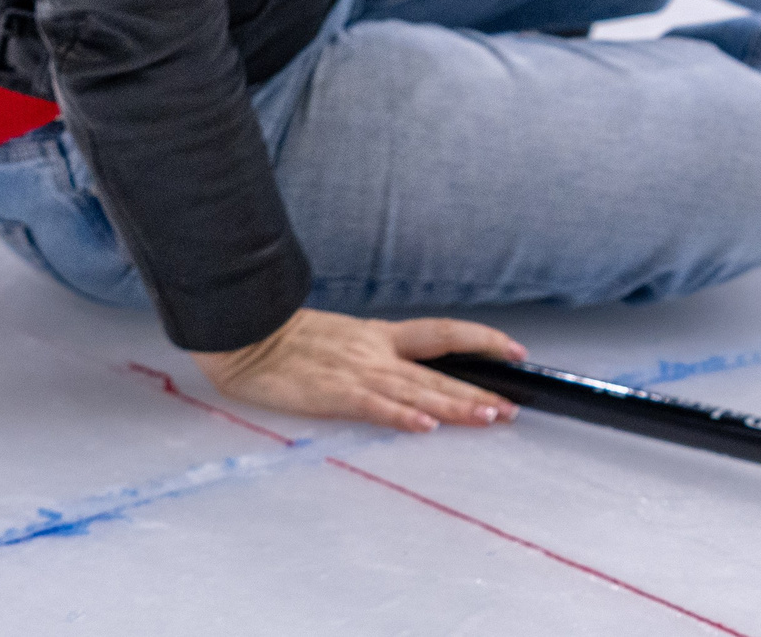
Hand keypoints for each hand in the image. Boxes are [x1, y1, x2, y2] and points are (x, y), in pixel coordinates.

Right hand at [192, 307, 527, 432]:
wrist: (246, 332)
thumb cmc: (287, 341)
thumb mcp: (342, 338)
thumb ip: (374, 354)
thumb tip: (408, 372)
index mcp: (379, 336)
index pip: (443, 334)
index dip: (482, 340)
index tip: (515, 350)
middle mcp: (377, 352)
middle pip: (439, 370)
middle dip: (478, 389)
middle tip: (512, 406)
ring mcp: (357, 372)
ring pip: (417, 390)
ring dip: (455, 405)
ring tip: (489, 417)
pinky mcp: (332, 392)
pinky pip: (374, 406)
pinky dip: (401, 415)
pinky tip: (425, 426)